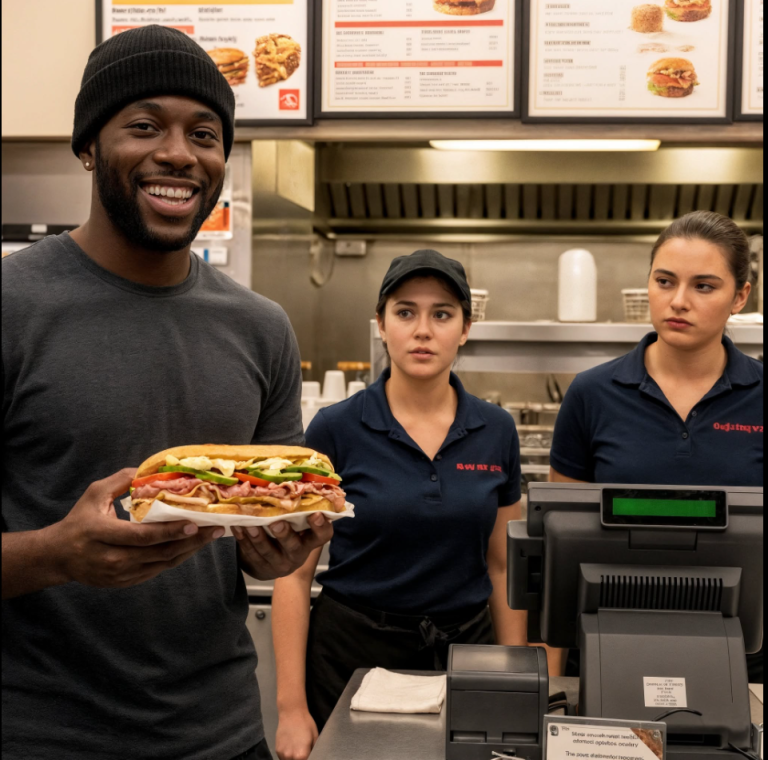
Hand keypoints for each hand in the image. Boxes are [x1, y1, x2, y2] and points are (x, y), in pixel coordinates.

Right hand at [47, 468, 223, 588]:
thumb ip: (120, 480)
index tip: (194, 523)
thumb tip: (145, 469)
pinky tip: (192, 546)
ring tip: (210, 536)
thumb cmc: (79, 520)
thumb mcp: (94, 494)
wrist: (59, 556)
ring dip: (189, 550)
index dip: (170, 531)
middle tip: (215, 529)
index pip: (142, 536)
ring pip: (162, 564)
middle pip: (158, 553)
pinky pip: (157, 571)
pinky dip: (176, 558)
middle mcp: (111, 559)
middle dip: (191, 541)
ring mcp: (119, 575)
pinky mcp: (125, 583)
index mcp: (101, 534)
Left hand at [232, 514, 332, 580]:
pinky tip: (237, 526)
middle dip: (284, 534)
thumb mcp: (299, 525)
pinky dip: (243, 539)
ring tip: (249, 524)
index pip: (322, 535)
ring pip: (267, 551)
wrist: (272, 563)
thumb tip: (301, 478)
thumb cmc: (289, 534)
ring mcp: (277, 563)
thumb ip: (300, 509)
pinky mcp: (259, 566)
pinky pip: (250, 553)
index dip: (321, 526)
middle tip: (277, 522)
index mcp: (310, 541)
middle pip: (292, 546)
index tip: (316, 514)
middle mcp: (296, 554)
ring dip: (257, 537)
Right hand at [275, 708, 318, 759]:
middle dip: (300, 759)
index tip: (308, 754)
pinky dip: (287, 755)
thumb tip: (313, 756)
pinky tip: (290, 746)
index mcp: (302, 755)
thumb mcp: (315, 737)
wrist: (292, 713)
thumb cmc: (306, 723)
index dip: (307, 758)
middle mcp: (290, 757)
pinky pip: (283, 758)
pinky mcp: (277, 750)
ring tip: (297, 749)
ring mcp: (282, 754)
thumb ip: (313, 751)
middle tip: (303, 751)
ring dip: (293, 758)